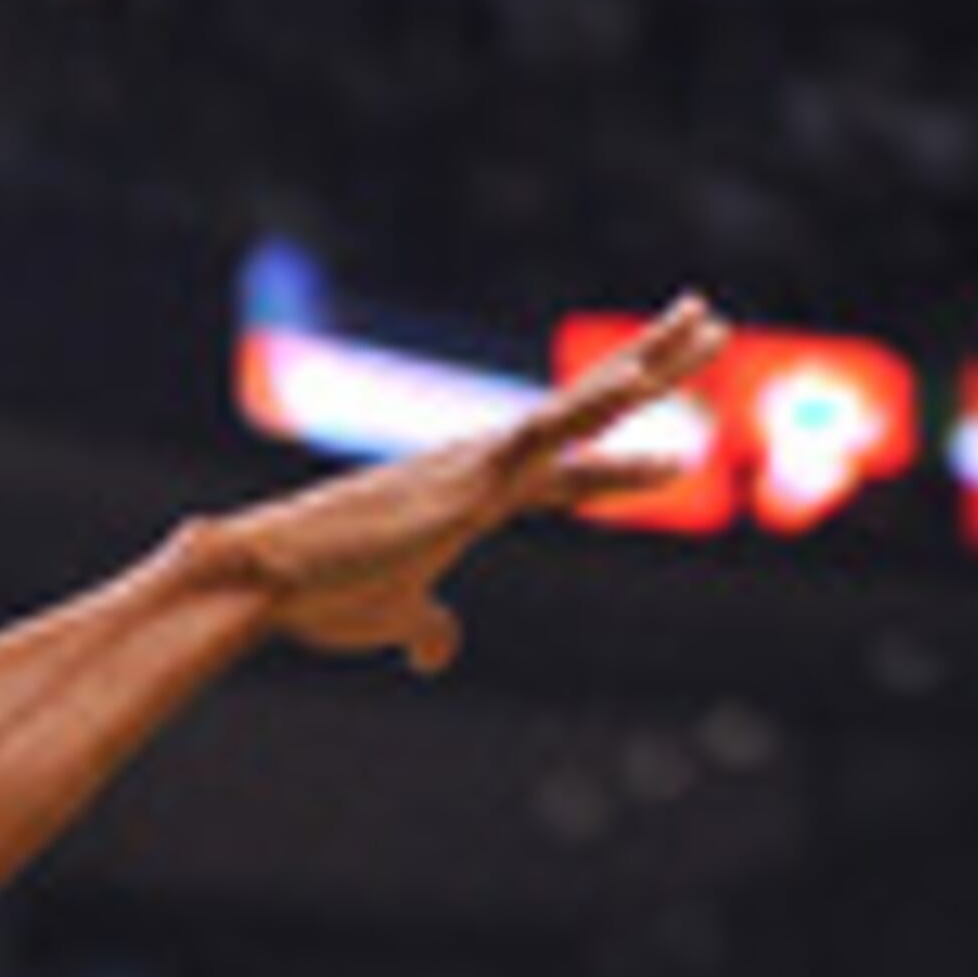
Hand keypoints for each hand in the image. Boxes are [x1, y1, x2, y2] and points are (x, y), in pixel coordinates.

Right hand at [226, 295, 726, 675]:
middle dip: (653, 367)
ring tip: (707, 324)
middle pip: (588, 409)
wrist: (268, 577)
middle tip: (709, 322)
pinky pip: (546, 431)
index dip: (623, 461)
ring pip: (584, 403)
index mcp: (475, 495)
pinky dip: (594, 406)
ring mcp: (480, 461)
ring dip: (649, 364)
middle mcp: (485, 463)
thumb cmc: (319, 596)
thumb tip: (438, 653)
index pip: (567, 469)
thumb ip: (427, 630)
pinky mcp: (467, 474)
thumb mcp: (392, 617)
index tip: (675, 448)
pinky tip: (640, 378)